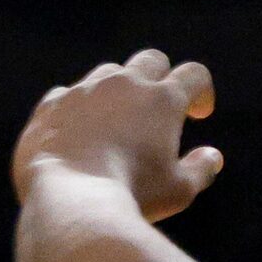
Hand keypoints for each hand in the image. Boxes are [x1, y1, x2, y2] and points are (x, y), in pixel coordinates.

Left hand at [13, 50, 223, 222]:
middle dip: (161, 77)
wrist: (69, 202)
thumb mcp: (180, 191)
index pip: (195, 74)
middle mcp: (125, 85)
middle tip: (157, 108)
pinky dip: (77, 106)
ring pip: (108, 72)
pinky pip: (66, 94)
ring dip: (118, 89)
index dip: (202, 92)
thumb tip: (212, 157)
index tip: (198, 114)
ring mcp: (84, 92)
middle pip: (151, 59)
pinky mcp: (50, 107)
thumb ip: (202, 170)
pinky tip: (77, 130)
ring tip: (115, 120)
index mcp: (164, 100)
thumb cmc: (132, 196)